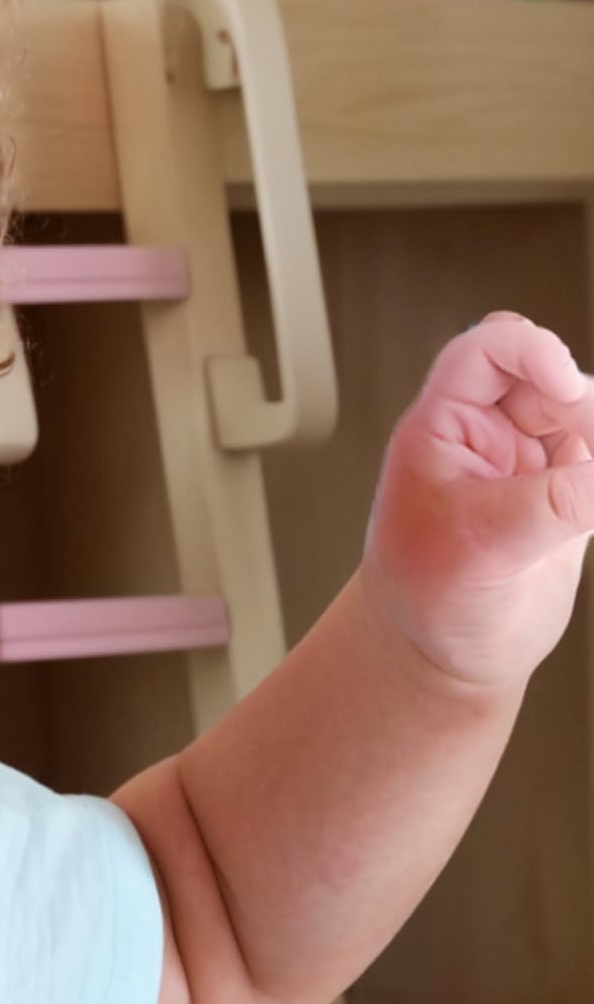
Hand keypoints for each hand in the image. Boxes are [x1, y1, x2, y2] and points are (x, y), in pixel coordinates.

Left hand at [359, 311, 593, 692]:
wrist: (442, 653)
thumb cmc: (425, 598)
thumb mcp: (482, 548)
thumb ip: (553, 505)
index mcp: (441, 428)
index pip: (484, 351)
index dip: (529, 349)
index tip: (563, 382)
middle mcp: (488, 435)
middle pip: (554, 380)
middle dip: (582, 406)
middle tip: (585, 466)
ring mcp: (532, 461)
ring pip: (587, 415)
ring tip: (582, 506)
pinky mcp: (570, 491)